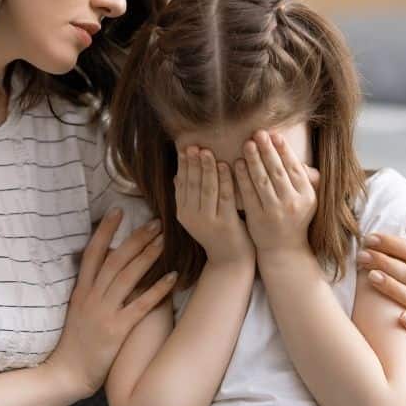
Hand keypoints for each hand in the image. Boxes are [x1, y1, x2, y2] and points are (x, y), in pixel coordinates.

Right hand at [48, 209, 177, 395]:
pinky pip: (140, 305)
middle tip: (156, 222)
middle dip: (136, 239)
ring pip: (128, 277)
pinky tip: (173, 277)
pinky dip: (157, 289)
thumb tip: (106, 269)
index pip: (92, 253)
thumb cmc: (74, 344)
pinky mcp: (116, 330)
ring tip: (165, 241)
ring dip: (148, 257)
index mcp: (81, 291)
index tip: (118, 211)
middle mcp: (92, 297)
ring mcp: (104, 313)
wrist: (65, 373)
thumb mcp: (76, 310)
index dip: (105, 231)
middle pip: (115, 260)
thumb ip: (89, 290)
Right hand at [175, 146, 254, 265]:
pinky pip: (225, 196)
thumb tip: (175, 175)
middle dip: (193, 163)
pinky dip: (226, 179)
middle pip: (192, 184)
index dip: (183, 165)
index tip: (185, 147)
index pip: (181, 184)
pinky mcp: (225, 224)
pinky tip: (228, 165)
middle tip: (195, 145)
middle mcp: (192, 217)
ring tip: (208, 151)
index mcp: (183, 213)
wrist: (230, 260)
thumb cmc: (216, 232)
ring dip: (208, 168)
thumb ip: (187, 196)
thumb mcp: (197, 215)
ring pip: (207, 189)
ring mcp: (208, 221)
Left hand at [234, 130, 316, 257]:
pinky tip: (236, 164)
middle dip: (267, 151)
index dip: (284, 150)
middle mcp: (292, 203)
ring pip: (262, 181)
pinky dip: (242, 178)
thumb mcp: (306, 199)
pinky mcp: (258, 218)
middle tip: (258, 133)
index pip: (294, 168)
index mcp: (307, 196)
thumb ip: (305, 179)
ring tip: (247, 144)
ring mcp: (275, 212)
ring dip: (254, 160)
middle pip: (277, 172)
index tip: (274, 135)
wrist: (284, 249)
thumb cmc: (294, 218)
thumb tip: (300, 159)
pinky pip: (249, 194)